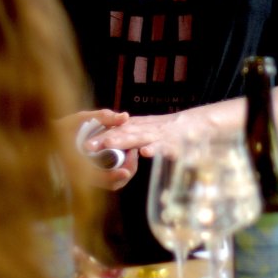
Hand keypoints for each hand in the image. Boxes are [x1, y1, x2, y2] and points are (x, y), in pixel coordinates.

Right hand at [59, 109, 137, 190]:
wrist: (40, 140)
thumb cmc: (58, 130)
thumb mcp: (78, 119)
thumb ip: (102, 117)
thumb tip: (125, 116)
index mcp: (77, 166)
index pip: (101, 178)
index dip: (117, 175)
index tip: (128, 168)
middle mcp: (80, 177)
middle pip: (110, 184)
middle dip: (126, 170)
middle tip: (132, 153)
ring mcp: (82, 179)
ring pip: (108, 183)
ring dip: (121, 171)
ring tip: (128, 153)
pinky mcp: (84, 177)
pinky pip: (103, 180)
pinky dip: (113, 171)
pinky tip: (117, 156)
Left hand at [83, 110, 217, 159]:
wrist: (196, 125)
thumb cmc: (169, 131)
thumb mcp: (146, 129)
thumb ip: (130, 135)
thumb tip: (111, 142)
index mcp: (138, 126)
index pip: (115, 130)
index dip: (98, 135)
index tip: (81, 142)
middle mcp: (145, 129)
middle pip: (122, 133)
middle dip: (105, 139)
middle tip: (87, 146)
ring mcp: (158, 136)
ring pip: (138, 138)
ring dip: (123, 141)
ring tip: (108, 144)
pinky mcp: (172, 144)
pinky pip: (163, 147)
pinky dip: (155, 149)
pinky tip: (146, 152)